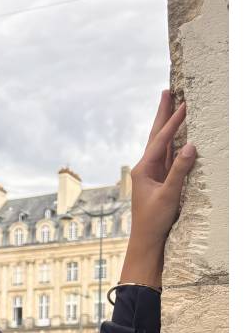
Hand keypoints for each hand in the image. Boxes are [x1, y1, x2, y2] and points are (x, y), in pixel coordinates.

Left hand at [129, 89, 196, 245]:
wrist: (147, 240)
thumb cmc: (153, 221)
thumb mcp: (168, 196)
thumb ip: (179, 171)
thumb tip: (190, 146)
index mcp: (143, 170)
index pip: (160, 140)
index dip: (173, 122)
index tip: (183, 103)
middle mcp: (146, 168)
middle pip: (156, 135)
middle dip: (163, 114)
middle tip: (167, 92)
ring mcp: (153, 173)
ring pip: (163, 143)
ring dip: (168, 124)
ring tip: (173, 105)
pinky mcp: (161, 180)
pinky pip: (170, 155)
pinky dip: (176, 141)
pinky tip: (180, 132)